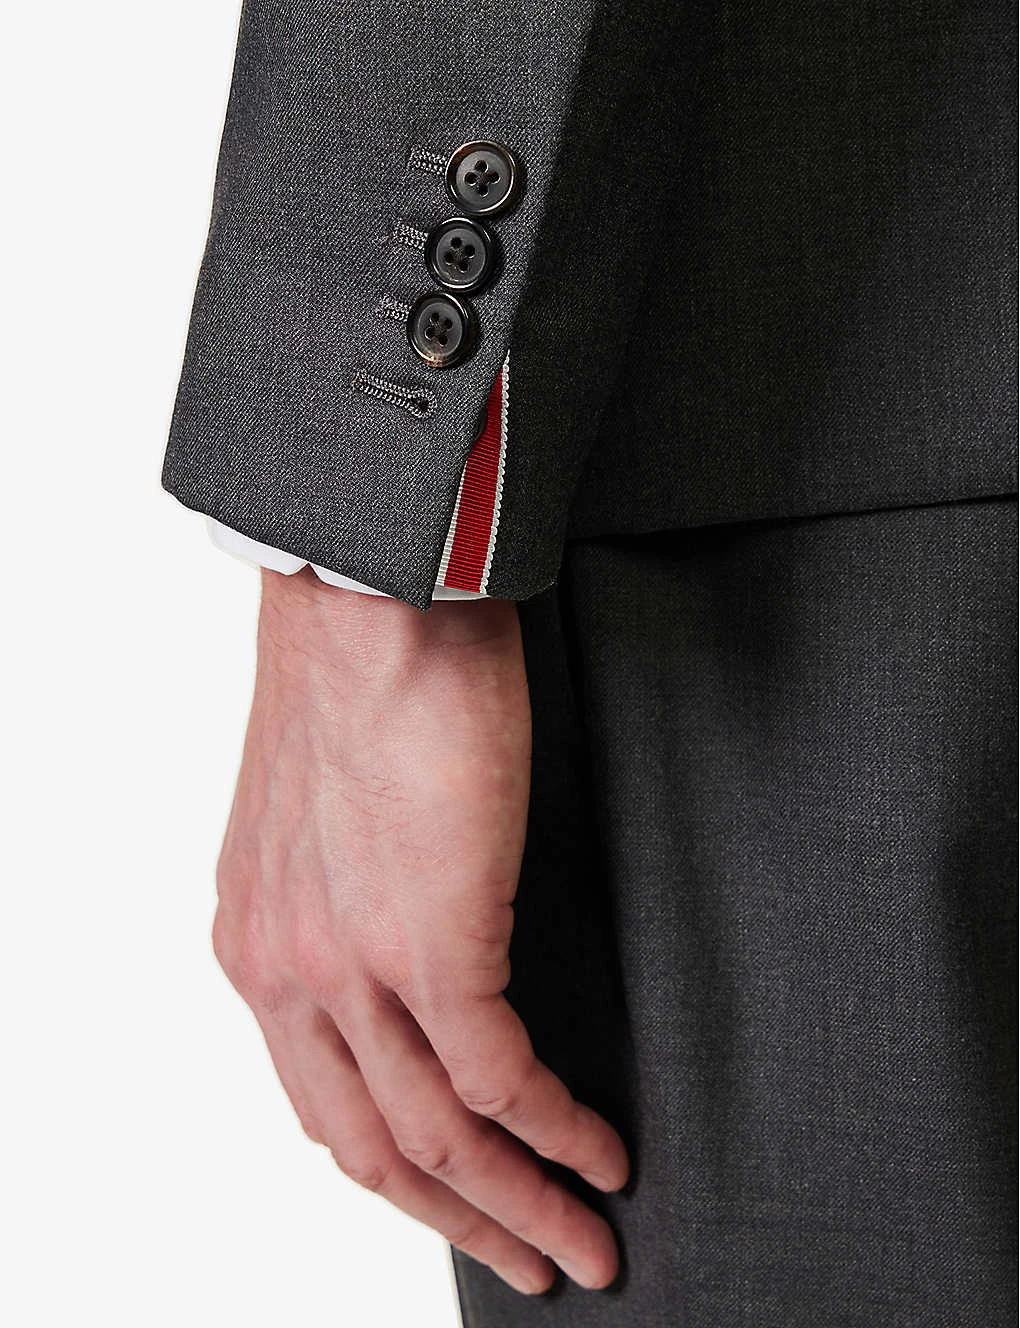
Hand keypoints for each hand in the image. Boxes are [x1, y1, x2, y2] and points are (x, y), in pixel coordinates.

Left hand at [213, 568, 628, 1293]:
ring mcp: (353, 965)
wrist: (373, 600)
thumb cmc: (362, 677)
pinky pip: (500, 1079)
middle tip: (529, 1262)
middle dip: (459, 1219)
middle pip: (371, 1149)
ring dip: (516, 1204)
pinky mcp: (433, 940)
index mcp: (260, 944)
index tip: (459, 1195)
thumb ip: (355, 904)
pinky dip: (556, 1132)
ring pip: (437, 1137)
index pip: (324, 1099)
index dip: (398, 1168)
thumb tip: (430, 953)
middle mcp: (287, 972)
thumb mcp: (330, 817)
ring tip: (580, 1241)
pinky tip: (602, 1153)